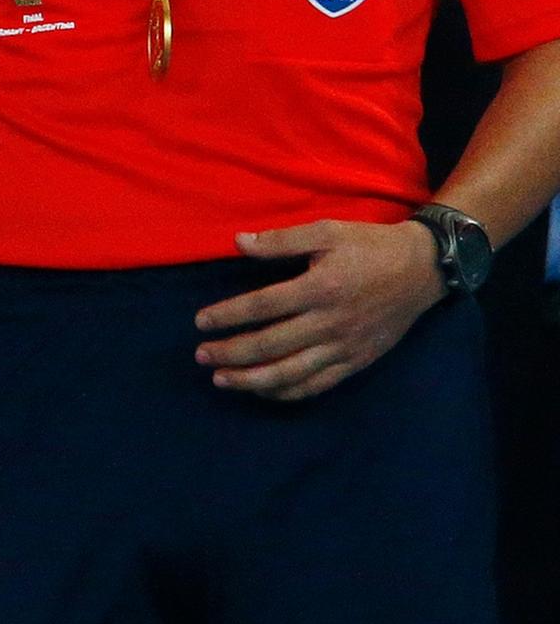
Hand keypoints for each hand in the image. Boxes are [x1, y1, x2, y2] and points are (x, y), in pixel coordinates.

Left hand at [193, 219, 441, 399]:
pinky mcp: (359, 361)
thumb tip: (238, 242)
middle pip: (271, 345)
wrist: (424, 269)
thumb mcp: (326, 231)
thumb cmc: (370, 246)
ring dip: (253, 380)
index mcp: (320, 288)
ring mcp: (346, 346)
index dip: (227, 316)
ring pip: (292, 372)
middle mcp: (331, 323)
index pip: (262, 307)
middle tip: (202, 356)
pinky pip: (319, 384)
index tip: (200, 322)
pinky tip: (264, 390)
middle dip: (231, 353)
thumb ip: (280, 240)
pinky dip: (289, 392)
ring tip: (222, 380)